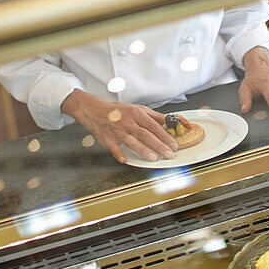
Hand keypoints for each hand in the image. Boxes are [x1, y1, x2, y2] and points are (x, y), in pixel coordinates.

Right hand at [61, 89, 178, 163]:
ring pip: (132, 141)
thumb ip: (153, 115)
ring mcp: (117, 132)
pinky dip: (119, 154)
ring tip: (153, 158)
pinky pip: (114, 148)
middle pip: (146, 135)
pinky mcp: (108, 139)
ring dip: (143, 150)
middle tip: (169, 154)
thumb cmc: (117, 111)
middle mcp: (128, 123)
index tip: (174, 144)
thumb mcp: (136, 108)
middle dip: (159, 145)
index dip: (165, 136)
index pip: (154, 126)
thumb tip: (167, 121)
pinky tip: (125, 160)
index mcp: (136, 114)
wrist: (95, 111)